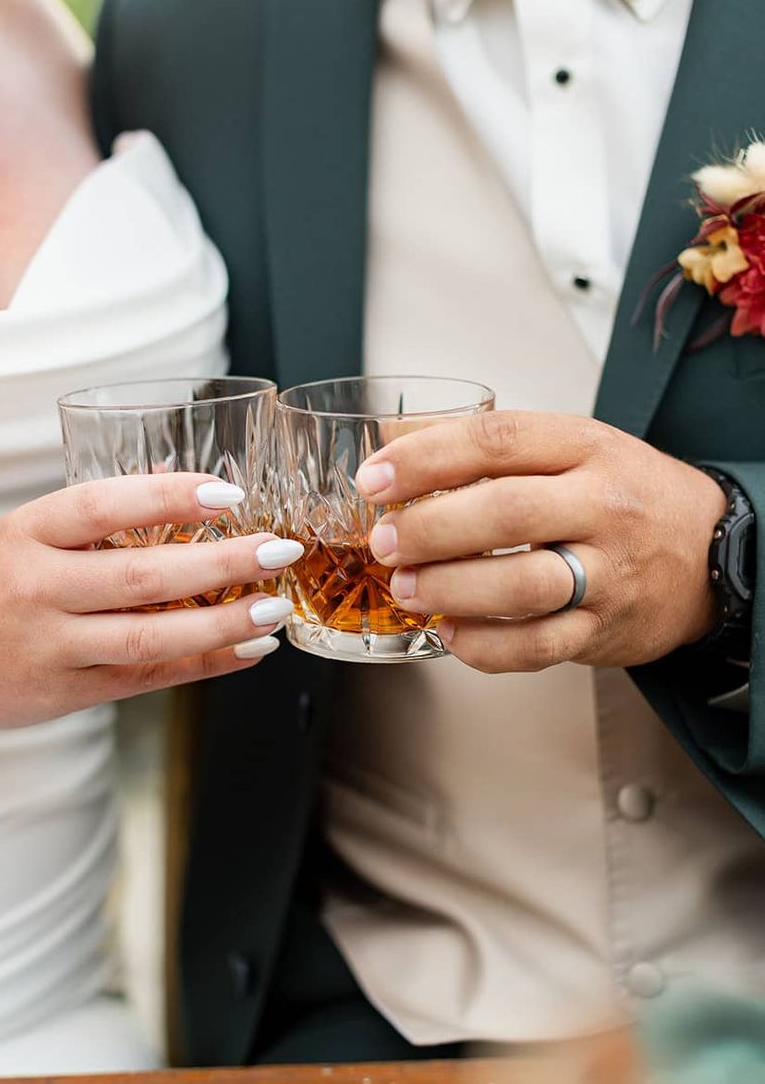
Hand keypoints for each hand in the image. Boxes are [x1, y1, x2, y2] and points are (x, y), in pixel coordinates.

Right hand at [0, 473, 300, 728]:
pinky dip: (201, 665)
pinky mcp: (63, 694)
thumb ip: (90, 522)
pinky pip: (144, 678)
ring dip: (221, 624)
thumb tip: (181, 496)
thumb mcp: (18, 533)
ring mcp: (48, 648)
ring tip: (273, 609)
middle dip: (220, 564)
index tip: (227, 493)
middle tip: (279, 550)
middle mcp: (34, 590)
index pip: (101, 505)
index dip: (167, 496)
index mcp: (22, 534)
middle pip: (140, 576)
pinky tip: (245, 650)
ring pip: (148, 637)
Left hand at [355, 410, 726, 672]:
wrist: (710, 552)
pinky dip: (485, 646)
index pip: (498, 441)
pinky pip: (540, 645)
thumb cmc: (621, 494)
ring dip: (450, 588)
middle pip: (507, 512)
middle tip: (384, 542)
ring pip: (523, 583)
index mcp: (586, 447)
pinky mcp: (605, 629)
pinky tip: (449, 633)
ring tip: (404, 589)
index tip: (374, 479)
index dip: (425, 458)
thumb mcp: (569, 447)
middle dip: (431, 529)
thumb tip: (391, 436)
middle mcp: (603, 505)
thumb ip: (486, 445)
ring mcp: (609, 571)